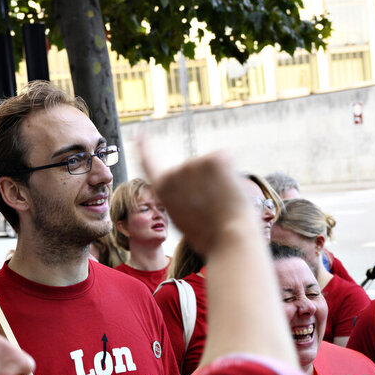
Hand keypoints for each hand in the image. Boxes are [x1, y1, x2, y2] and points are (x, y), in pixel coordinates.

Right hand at [138, 141, 255, 259]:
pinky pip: (227, 158)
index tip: (141, 134)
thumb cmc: (211, 237)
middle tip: (213, 208)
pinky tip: (230, 191)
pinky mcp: (215, 158)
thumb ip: (183, 198)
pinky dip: (233, 173)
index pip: (149, 161)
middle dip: (207, 182)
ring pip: (212, 165)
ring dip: (220, 180)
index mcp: (163, 189)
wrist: (229, 240)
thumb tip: (197, 184)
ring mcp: (194, 163)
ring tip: (222, 204)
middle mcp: (174, 172)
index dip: (145, 146)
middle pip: (195, 168)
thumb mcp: (185, 218)